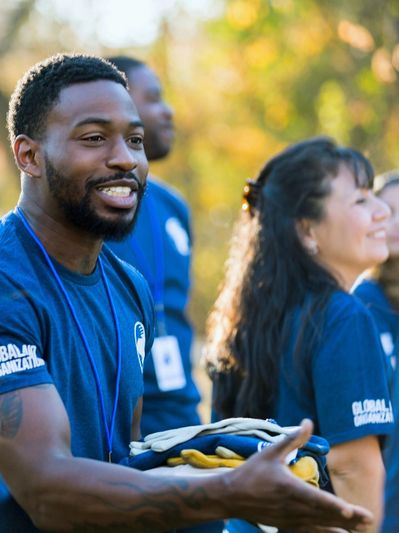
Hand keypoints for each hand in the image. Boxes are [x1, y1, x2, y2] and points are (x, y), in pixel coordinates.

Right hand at [224, 419, 372, 531]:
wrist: (231, 496)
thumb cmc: (251, 472)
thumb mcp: (272, 452)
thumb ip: (293, 438)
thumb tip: (308, 421)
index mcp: (288, 488)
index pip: (316, 499)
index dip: (334, 506)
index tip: (350, 511)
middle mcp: (291, 507)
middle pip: (323, 515)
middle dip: (347, 518)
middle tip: (368, 519)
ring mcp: (289, 519)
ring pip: (319, 525)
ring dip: (339, 527)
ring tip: (360, 529)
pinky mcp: (286, 525)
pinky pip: (310, 530)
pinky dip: (325, 532)